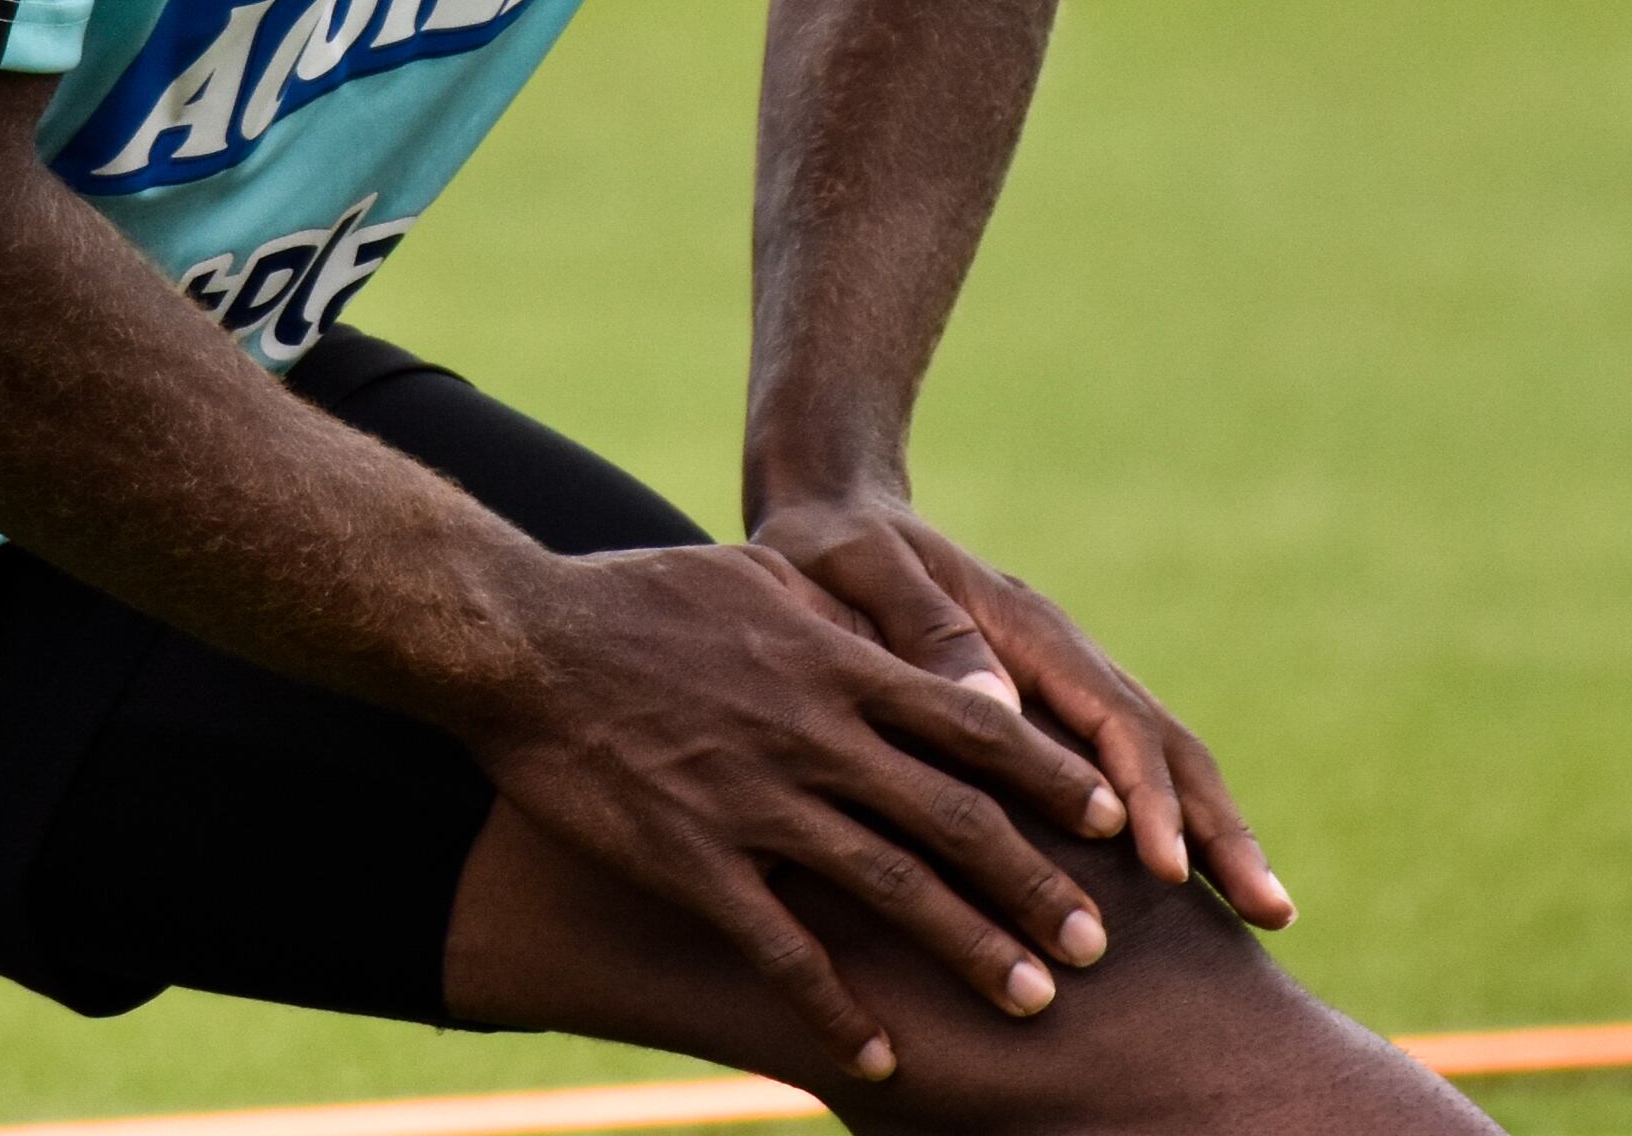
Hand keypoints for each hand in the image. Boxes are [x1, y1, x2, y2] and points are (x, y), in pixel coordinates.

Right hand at [446, 538, 1145, 1081]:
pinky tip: (882, 1056)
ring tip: (1031, 1000)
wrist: (519, 639)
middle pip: (953, 816)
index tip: (1111, 820)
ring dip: (968, 947)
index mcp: (834, 663)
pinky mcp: (694, 859)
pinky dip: (838, 1006)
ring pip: (890, 886)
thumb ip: (838, 613)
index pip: (973, 722)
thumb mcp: (755, 577)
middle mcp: (813, 733)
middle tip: (1097, 943)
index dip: (1050, 776)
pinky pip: (782, 948)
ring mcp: (756, 801)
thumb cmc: (636, 597)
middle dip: (1034, 884)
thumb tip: (905, 632)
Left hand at [754, 489, 1292, 932]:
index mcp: (1028, 626)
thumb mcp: (861, 569)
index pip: (1111, 718)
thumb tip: (1000, 712)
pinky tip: (1193, 893)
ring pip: (1162, 760)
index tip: (1165, 871)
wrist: (833, 513)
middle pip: (1165, 743)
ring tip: (1266, 916)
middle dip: (1220, 827)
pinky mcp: (1050, 712)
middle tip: (1269, 914)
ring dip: (1216, 834)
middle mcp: (1065, 657)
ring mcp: (1066, 684)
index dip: (1143, 794)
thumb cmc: (832, 549)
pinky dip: (1172, 826)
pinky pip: (1126, 770)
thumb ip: (923, 628)